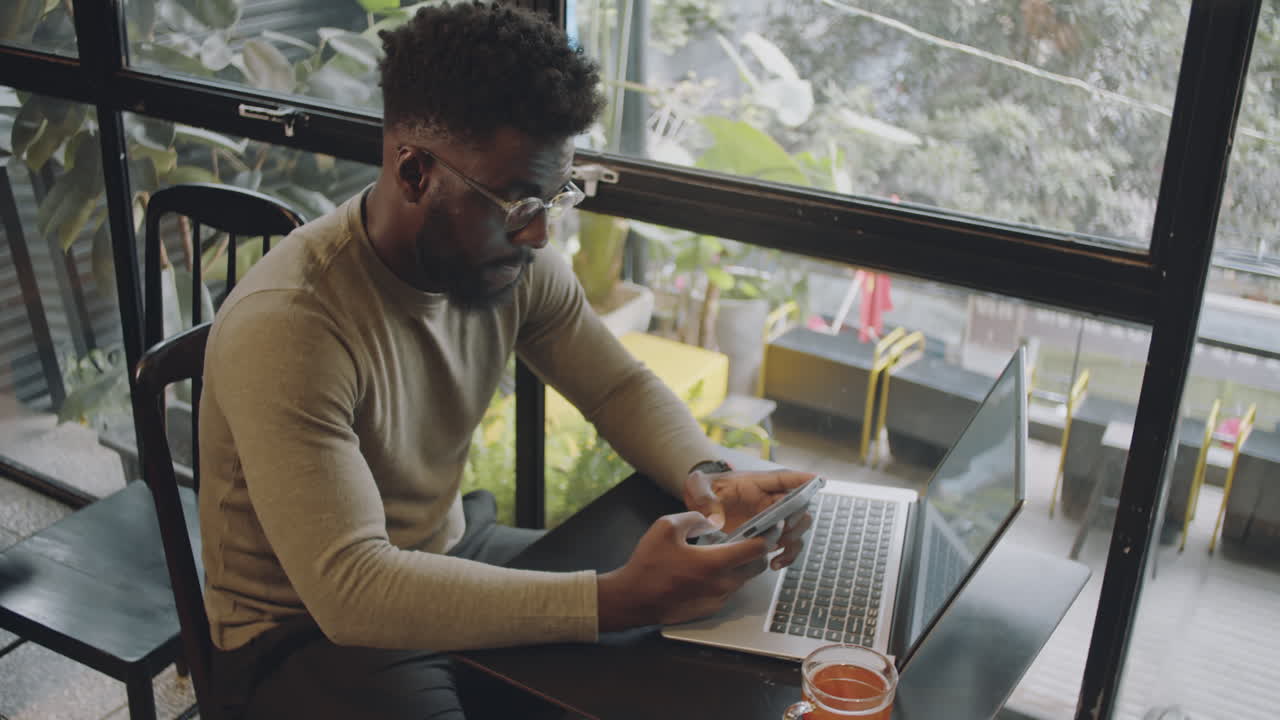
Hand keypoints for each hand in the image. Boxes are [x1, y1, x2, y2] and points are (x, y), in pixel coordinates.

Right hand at [596, 511, 769, 630]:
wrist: (633, 599)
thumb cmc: (647, 564)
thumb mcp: (666, 527)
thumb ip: (694, 517)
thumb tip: (712, 520)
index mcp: (714, 562)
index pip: (756, 549)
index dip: (767, 536)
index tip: (769, 527)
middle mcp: (721, 584)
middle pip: (757, 567)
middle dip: (757, 552)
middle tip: (749, 539)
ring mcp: (717, 599)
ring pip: (743, 580)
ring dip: (741, 566)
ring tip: (724, 553)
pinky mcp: (710, 610)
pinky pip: (729, 592)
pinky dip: (727, 579)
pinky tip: (709, 571)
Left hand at [684, 468, 815, 571]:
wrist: (698, 505)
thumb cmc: (703, 489)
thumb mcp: (697, 487)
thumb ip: (704, 499)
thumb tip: (715, 520)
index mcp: (757, 483)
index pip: (785, 477)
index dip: (803, 479)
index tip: (816, 480)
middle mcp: (770, 500)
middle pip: (799, 506)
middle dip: (797, 518)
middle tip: (784, 530)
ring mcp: (771, 519)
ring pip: (798, 528)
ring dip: (793, 540)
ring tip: (777, 553)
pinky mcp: (766, 536)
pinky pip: (787, 546)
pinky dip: (786, 556)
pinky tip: (775, 564)